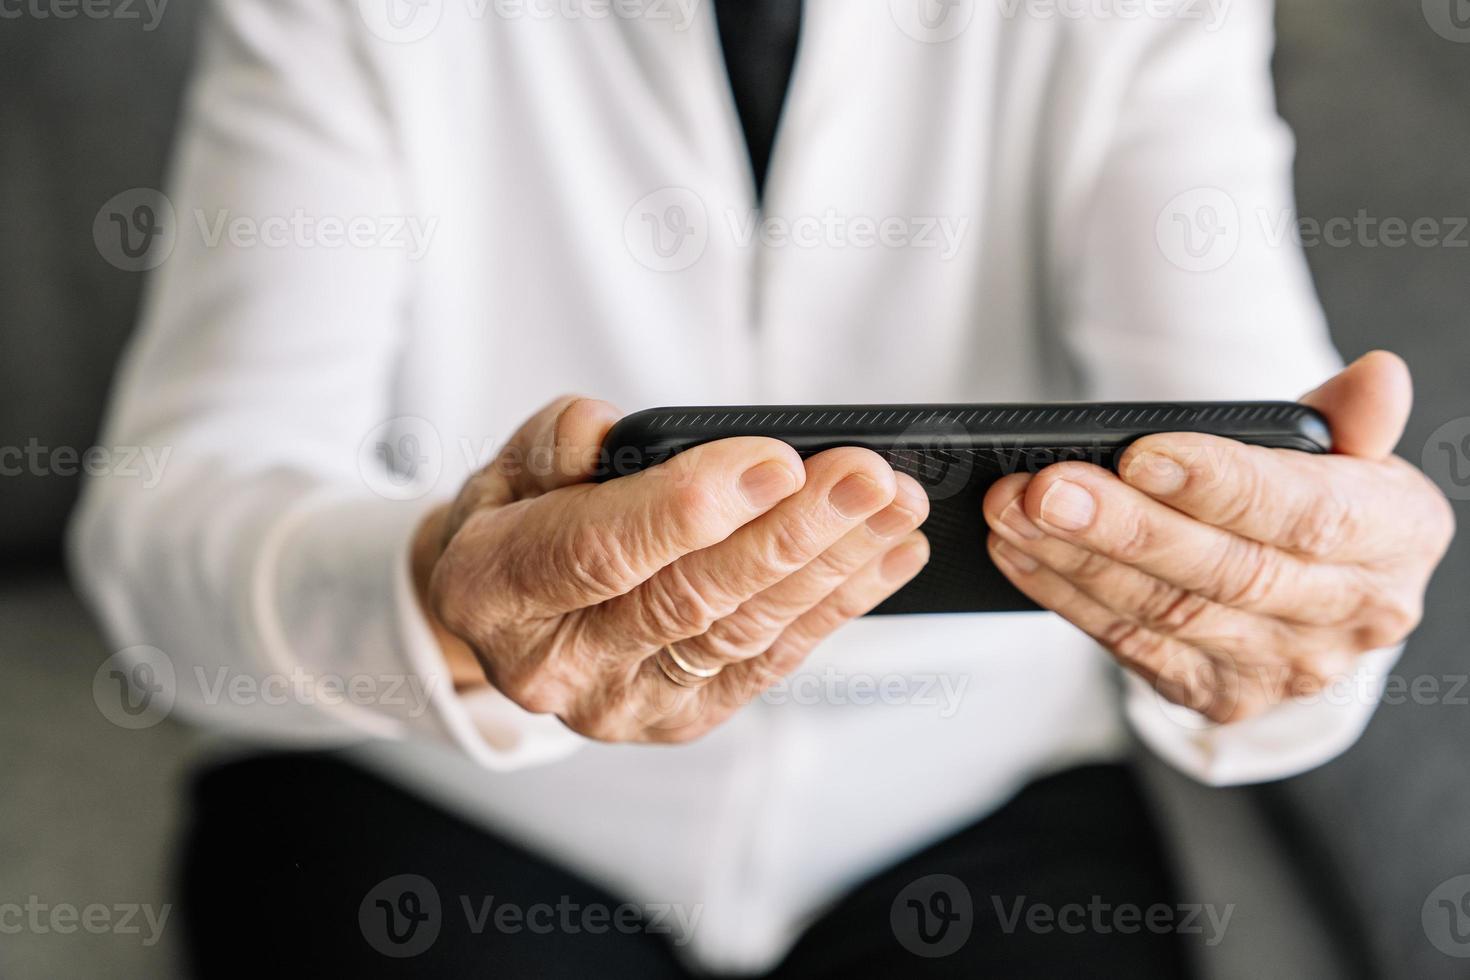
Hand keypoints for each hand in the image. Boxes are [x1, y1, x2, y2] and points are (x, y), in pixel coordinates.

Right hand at [412, 396, 930, 741]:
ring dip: (832, 565)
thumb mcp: (512, 460)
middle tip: (866, 476)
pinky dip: (837, 605)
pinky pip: (771, 661)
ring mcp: (626, 704)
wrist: (514, 613)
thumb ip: (562, 442)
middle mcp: (556, 667)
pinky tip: (888, 555)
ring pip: (743, 632)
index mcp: (493, 590)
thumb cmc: (522, 516)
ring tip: (897, 504)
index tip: (774, 461)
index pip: (597, 552)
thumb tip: (636, 440)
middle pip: (689, 600)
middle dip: (790, 533)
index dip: (688, 509)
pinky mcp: (684, 717)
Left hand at [983, 352, 1454, 722]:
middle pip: (1224, 571)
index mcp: (1396, 537)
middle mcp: (1351, 615)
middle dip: (1123, 527)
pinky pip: (1131, 646)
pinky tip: (1021, 554)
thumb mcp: (1347, 450)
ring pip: (1166, 612)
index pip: (1306, 515)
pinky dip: (1067, 597)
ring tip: (1013, 511)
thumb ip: (1350, 416)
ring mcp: (1282, 666)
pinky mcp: (1219, 695)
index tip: (1140, 453)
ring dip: (1076, 560)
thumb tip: (1377, 375)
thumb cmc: (1318, 501)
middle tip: (1046, 488)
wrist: (1315, 594)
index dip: (1219, 485)